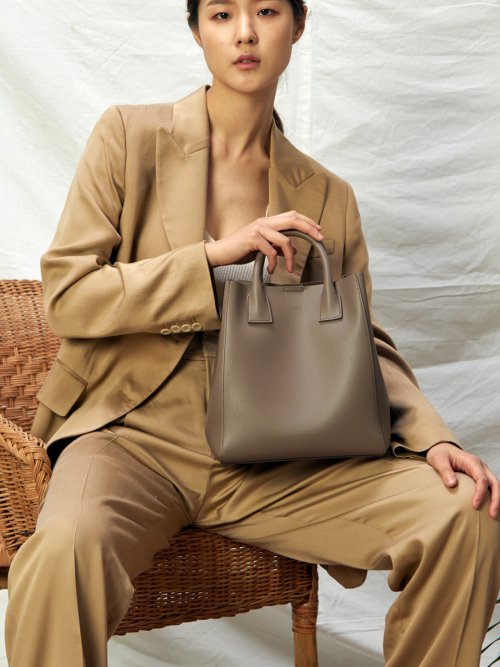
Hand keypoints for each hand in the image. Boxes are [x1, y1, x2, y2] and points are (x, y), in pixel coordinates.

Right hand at [204, 211, 322, 273]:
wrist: (222, 252)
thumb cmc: (241, 249)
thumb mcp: (262, 246)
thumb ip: (276, 246)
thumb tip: (291, 249)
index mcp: (268, 221)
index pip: (292, 216)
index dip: (307, 221)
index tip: (318, 230)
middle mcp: (264, 222)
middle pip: (292, 220)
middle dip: (309, 229)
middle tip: (319, 239)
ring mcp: (258, 229)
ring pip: (284, 239)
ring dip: (291, 256)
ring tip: (290, 268)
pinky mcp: (252, 239)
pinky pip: (271, 251)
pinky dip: (274, 263)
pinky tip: (272, 270)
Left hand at [426, 443, 498, 518]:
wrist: (442, 448)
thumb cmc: (440, 454)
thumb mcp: (438, 460)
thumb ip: (445, 471)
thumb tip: (452, 484)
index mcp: (472, 462)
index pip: (481, 479)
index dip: (480, 493)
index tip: (475, 505)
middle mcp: (481, 466)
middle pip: (495, 483)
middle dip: (496, 499)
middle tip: (492, 515)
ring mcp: (482, 470)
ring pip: (496, 485)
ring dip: (497, 499)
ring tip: (493, 515)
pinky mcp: (481, 475)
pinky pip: (491, 486)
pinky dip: (493, 496)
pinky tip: (490, 507)